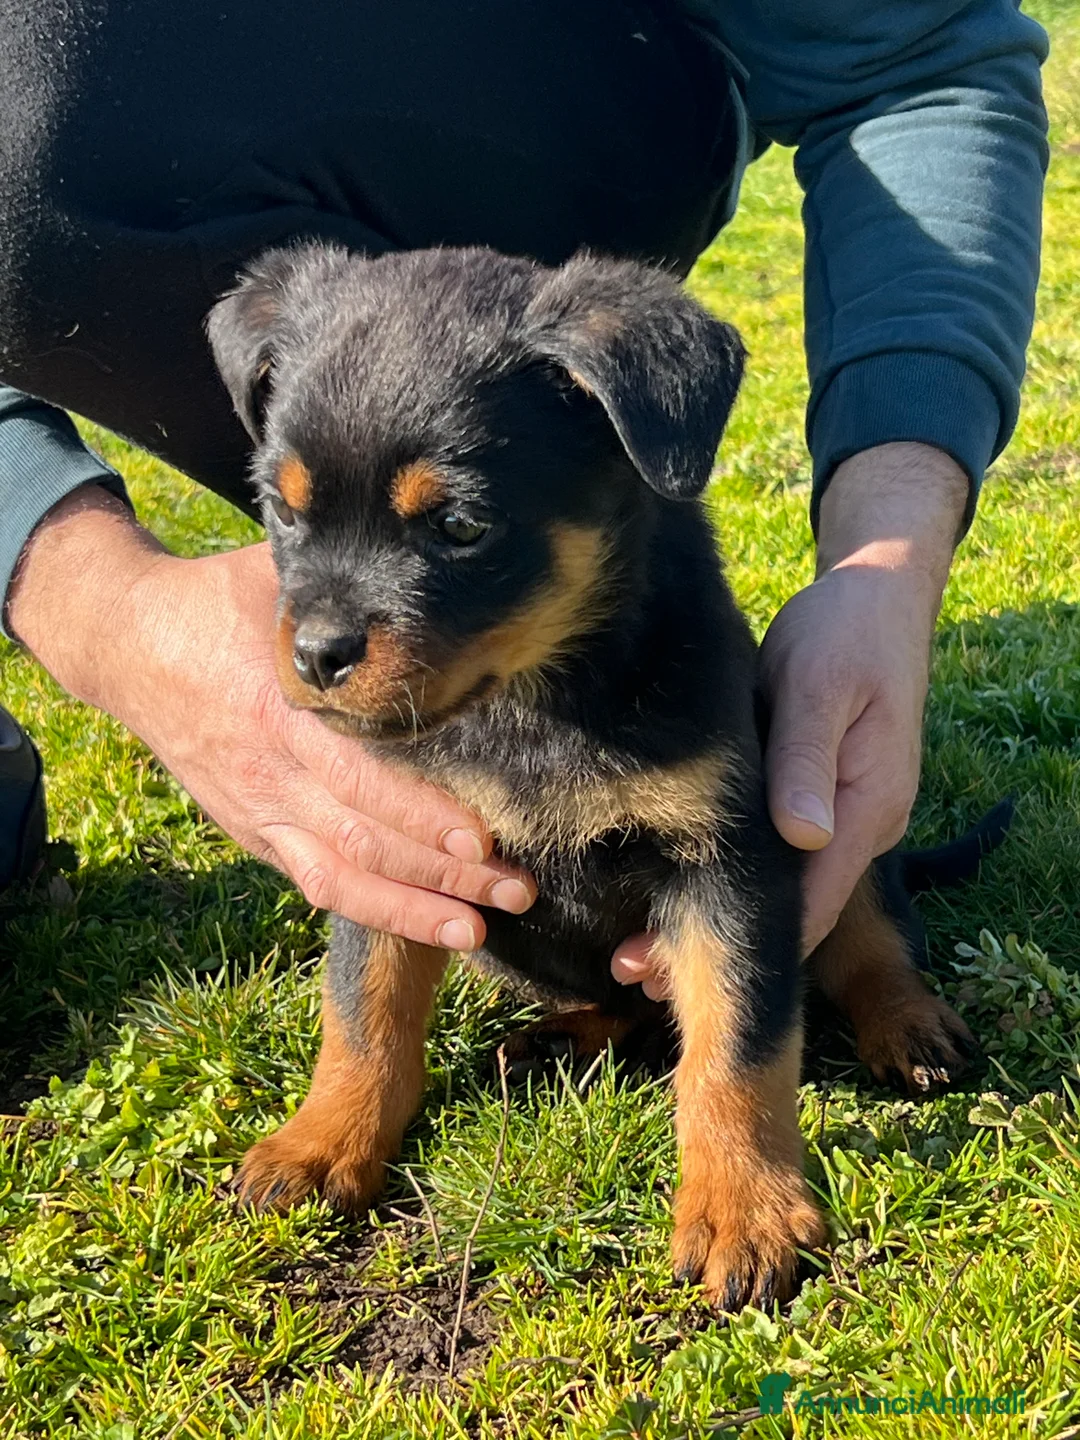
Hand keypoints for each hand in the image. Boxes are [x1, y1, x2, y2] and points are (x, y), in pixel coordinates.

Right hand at [8, 488, 534, 948]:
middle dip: (443, 872)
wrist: (127, 645)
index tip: (481, 838)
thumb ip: (338, 587)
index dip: (420, 814)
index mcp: (278, 708)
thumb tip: (429, 567)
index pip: (360, 776)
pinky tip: (423, 923)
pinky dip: (369, 906)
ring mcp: (259, 809)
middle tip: (516, 888)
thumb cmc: (217, 601)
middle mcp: (269, 771)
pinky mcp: (254, 829)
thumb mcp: (271, 574)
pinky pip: (314, 879)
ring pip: (341, 875)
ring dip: (413, 908)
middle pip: (364, 839)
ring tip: (479, 928)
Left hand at [611, 443, 968, 993]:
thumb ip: (806, 758)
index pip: (810, 904)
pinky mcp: (818, 797)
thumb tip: (801, 836)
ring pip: (780, 887)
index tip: (672, 972)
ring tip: (634, 948)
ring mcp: (842, 815)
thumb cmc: (843, 631)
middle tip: (630, 970)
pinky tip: (668, 887)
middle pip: (790, 910)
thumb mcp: (818, 684)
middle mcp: (860, 826)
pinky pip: (775, 855)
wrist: (878, 595)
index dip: (745, 947)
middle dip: (716, 945)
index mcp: (867, 808)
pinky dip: (726, 879)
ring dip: (714, 915)